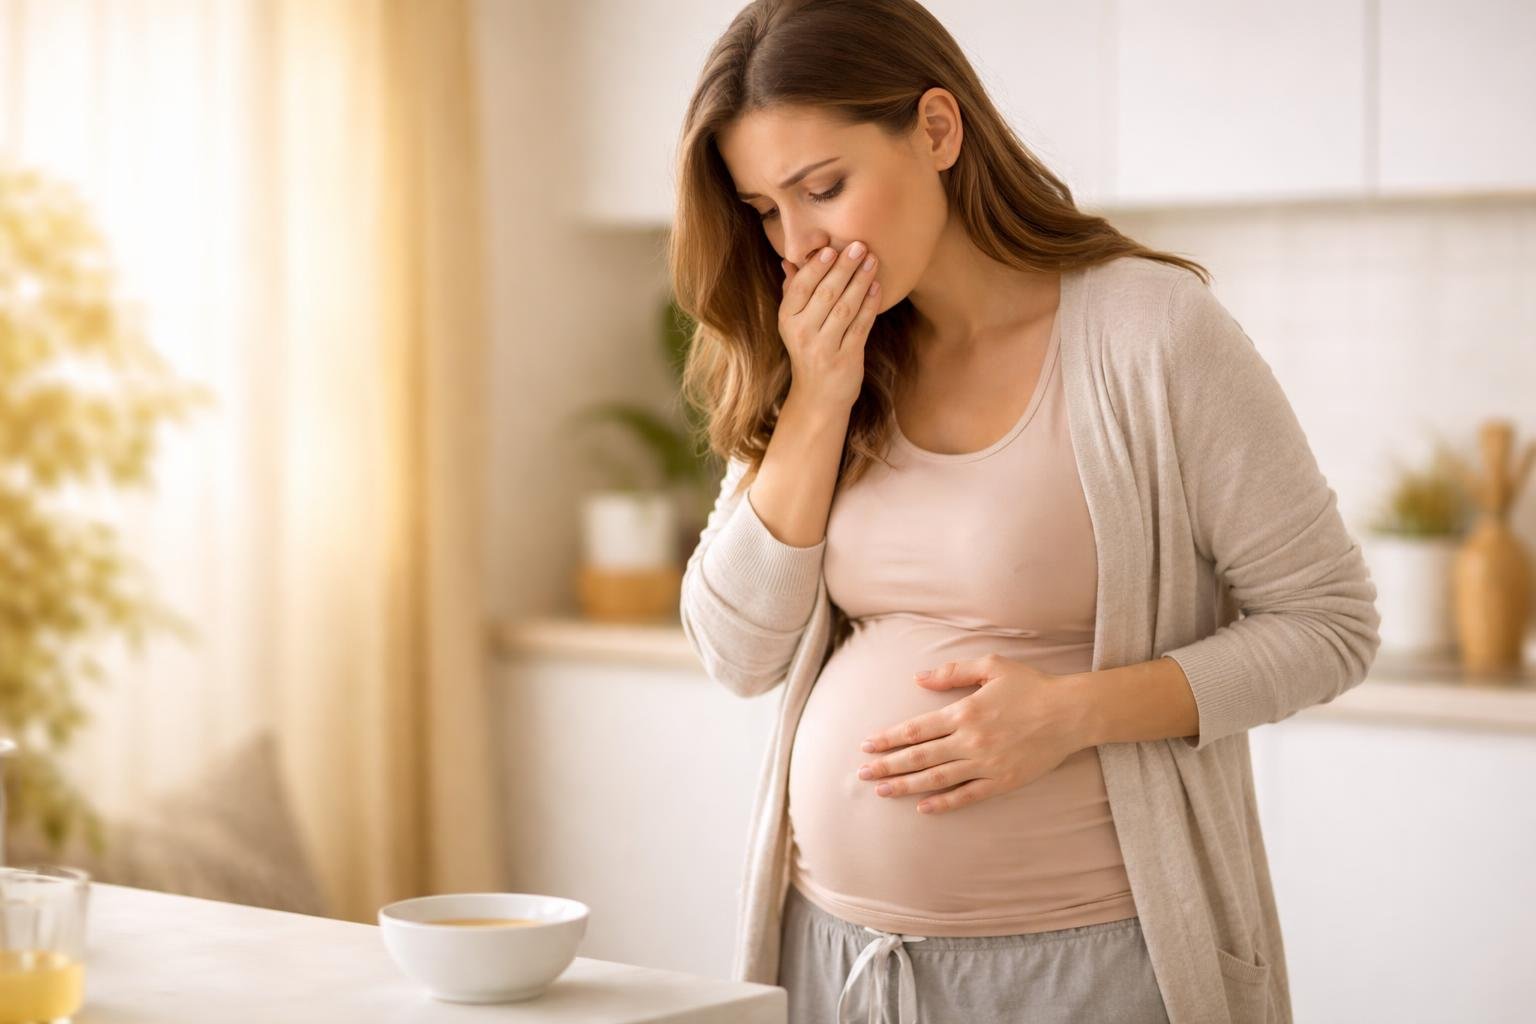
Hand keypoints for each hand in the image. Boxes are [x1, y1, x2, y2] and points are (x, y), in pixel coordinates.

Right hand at [777, 241, 881, 412]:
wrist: (818, 397)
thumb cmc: (808, 351)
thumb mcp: (794, 324)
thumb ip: (793, 292)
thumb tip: (789, 261)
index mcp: (787, 320)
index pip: (801, 287)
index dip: (817, 267)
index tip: (832, 248)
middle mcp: (802, 333)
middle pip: (825, 294)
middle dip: (844, 268)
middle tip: (859, 246)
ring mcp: (824, 348)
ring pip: (845, 308)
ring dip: (860, 281)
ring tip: (872, 260)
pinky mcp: (846, 359)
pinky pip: (861, 326)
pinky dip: (870, 305)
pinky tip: (877, 287)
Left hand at [855, 654, 1087, 814]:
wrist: (1071, 713)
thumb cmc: (1031, 685)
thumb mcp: (990, 666)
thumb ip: (952, 673)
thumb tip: (918, 679)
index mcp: (964, 712)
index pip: (916, 729)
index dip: (888, 738)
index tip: (867, 745)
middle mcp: (970, 741)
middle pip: (919, 756)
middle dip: (887, 765)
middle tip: (862, 773)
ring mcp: (986, 764)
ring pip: (937, 778)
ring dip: (907, 786)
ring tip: (882, 791)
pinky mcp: (1002, 781)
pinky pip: (967, 795)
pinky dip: (944, 803)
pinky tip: (923, 808)